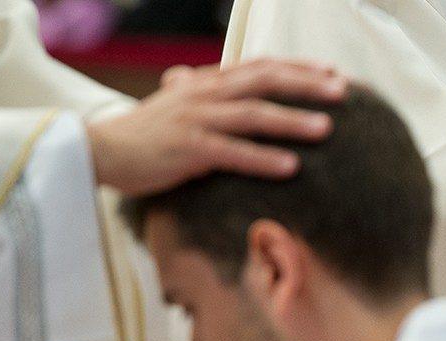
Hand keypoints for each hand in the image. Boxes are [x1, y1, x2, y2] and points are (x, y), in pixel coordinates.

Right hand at [86, 59, 347, 195]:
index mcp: (208, 83)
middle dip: (305, 85)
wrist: (102, 151)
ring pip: (252, 114)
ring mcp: (195, 120)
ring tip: (327, 129)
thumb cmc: (150, 134)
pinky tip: (291, 167)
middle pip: (263, 82)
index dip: (298, 68)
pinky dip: (262, 158)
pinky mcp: (187, 149)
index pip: (260, 67)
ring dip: (291, 121)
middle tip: (343, 92)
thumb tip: (243, 93)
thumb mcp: (184, 107)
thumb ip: (214, 97)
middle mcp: (204, 94)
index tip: (333, 72)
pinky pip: (231, 153)